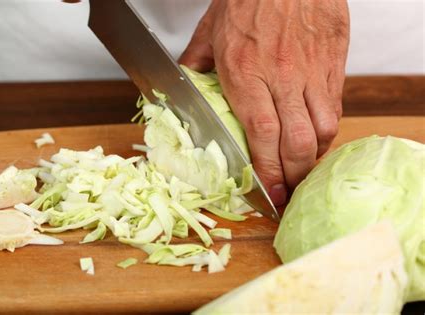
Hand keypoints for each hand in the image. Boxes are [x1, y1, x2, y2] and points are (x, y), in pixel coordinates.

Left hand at [180, 0, 349, 205]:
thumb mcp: (210, 32)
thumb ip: (194, 66)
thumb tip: (180, 89)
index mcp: (246, 72)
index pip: (262, 134)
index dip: (268, 170)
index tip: (270, 192)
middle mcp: (283, 77)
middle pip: (297, 141)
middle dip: (293, 175)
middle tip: (287, 191)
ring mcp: (313, 71)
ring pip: (324, 129)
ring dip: (313, 156)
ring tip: (301, 168)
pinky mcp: (333, 63)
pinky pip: (335, 107)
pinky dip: (327, 131)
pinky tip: (316, 138)